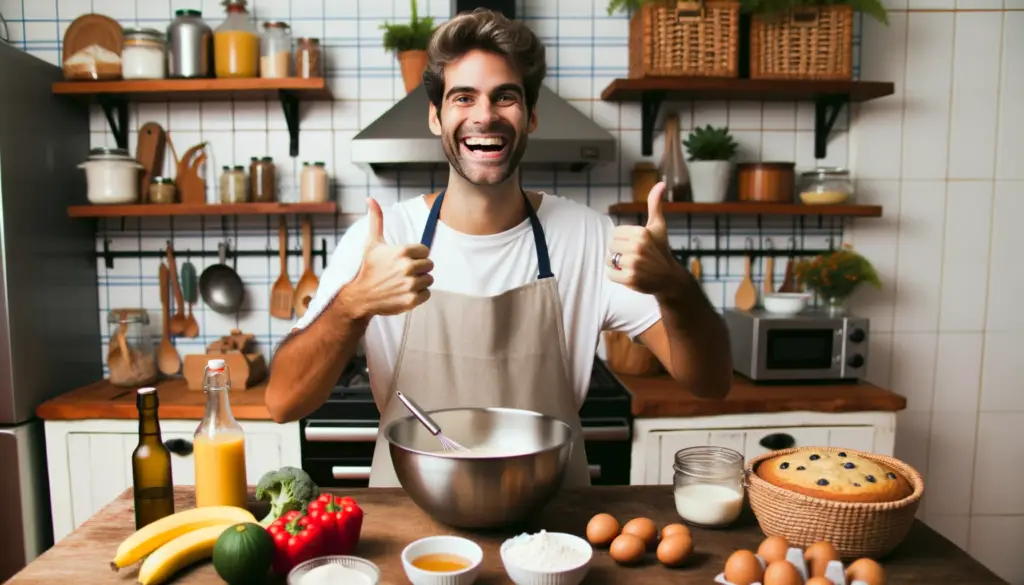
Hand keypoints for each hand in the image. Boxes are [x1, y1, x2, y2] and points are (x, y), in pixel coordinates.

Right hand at [345, 199, 432, 317]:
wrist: (361, 296)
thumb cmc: (368, 268)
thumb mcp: (372, 243)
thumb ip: (376, 220)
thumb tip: (370, 199)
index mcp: (402, 251)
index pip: (425, 251)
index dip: (416, 255)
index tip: (403, 261)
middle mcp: (408, 267)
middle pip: (429, 265)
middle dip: (419, 268)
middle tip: (403, 273)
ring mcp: (410, 284)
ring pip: (429, 279)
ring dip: (419, 282)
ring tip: (404, 283)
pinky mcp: (412, 300)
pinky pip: (427, 294)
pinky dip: (419, 295)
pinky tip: (405, 292)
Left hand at [606, 182, 681, 295]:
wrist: (669, 278)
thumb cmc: (661, 250)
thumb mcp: (658, 226)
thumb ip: (655, 204)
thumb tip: (661, 183)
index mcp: (641, 232)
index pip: (615, 234)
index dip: (623, 241)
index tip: (636, 246)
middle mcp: (637, 247)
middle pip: (611, 246)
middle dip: (620, 252)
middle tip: (635, 257)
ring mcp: (633, 263)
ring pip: (609, 260)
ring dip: (617, 265)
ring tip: (633, 266)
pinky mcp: (630, 278)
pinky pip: (610, 274)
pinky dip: (616, 276)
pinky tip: (630, 275)